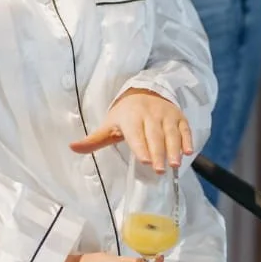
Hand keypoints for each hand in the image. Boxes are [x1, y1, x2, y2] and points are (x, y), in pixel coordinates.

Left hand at [69, 89, 193, 171]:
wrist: (144, 92)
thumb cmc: (125, 115)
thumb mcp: (109, 125)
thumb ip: (94, 140)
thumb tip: (72, 148)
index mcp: (130, 118)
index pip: (136, 133)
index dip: (140, 147)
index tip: (144, 161)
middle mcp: (149, 114)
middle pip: (154, 135)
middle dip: (158, 152)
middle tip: (160, 169)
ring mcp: (166, 114)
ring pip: (171, 132)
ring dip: (174, 148)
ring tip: (175, 164)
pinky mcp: (178, 116)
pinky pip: (184, 128)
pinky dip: (188, 139)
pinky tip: (189, 152)